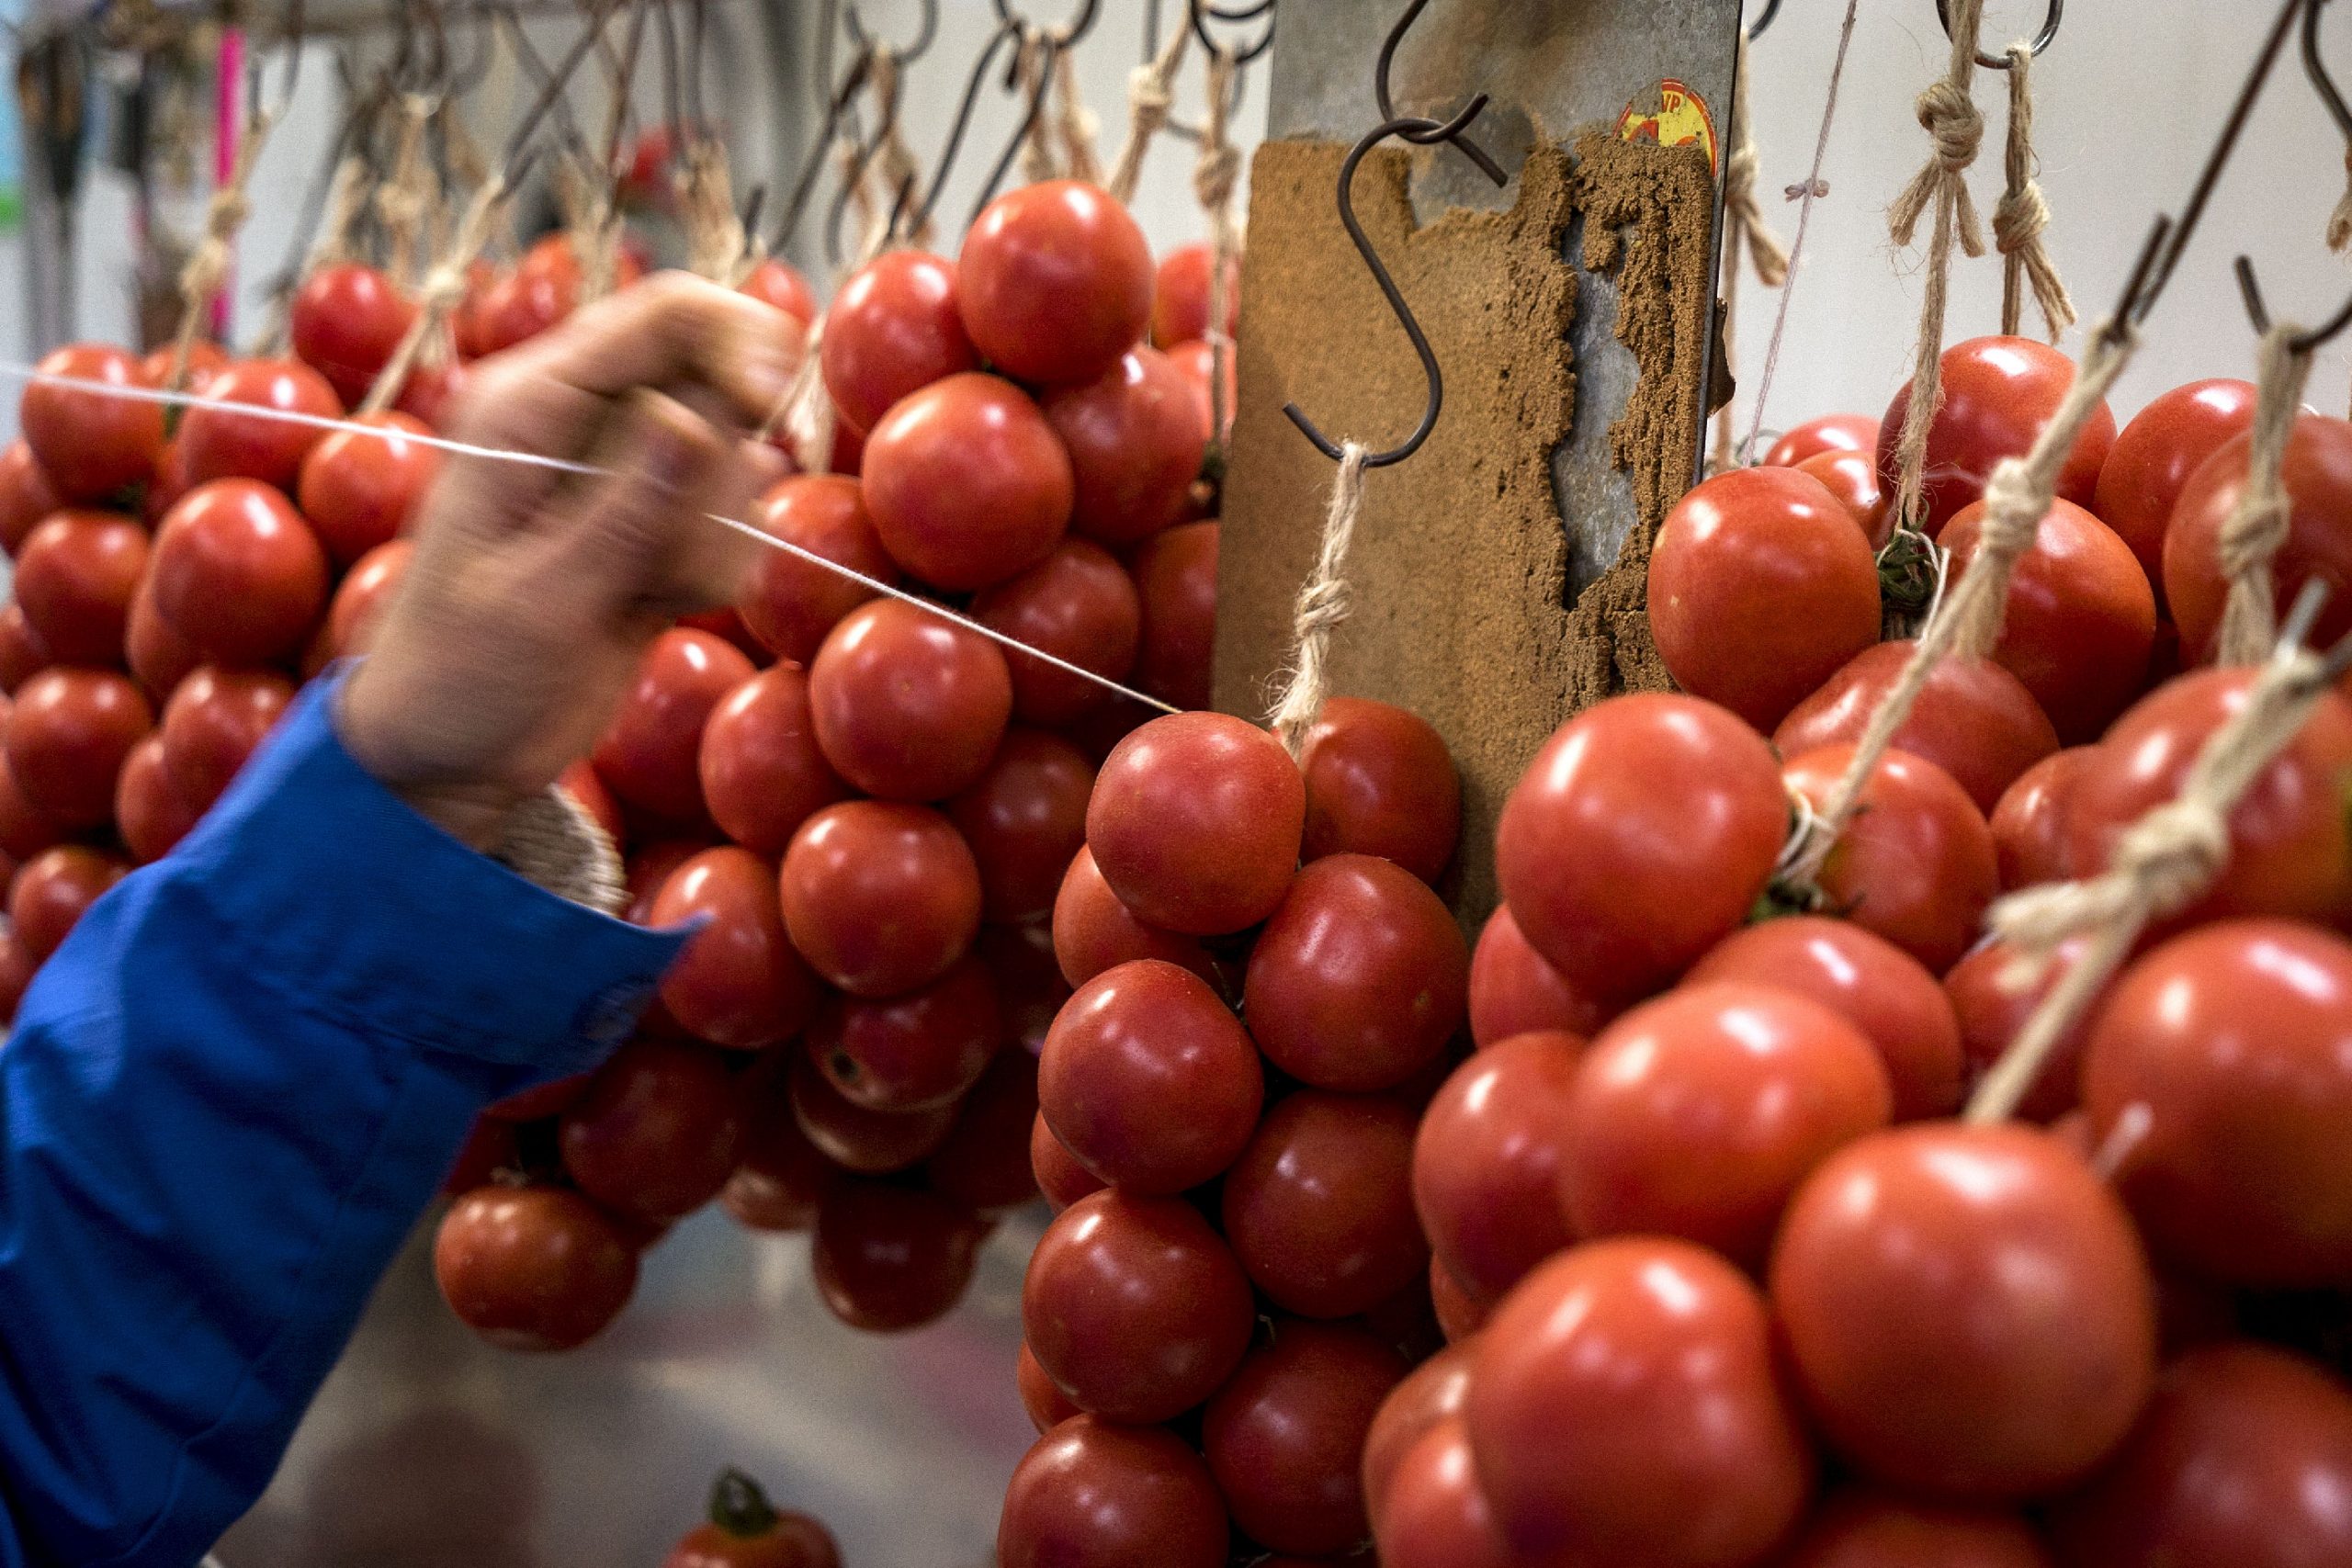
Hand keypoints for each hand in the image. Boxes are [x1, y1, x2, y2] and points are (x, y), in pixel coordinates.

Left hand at [339, 273, 795, 847]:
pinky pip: (728, 519)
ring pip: (735, 458)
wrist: (447, 753)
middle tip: (693, 546)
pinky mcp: (654, 526)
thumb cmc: (462, 673)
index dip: (739, 346)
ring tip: (652, 592)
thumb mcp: (541, 598)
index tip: (769, 414)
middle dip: (732, 461)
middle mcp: (582, 421)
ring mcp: (622, 474)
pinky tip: (658, 608)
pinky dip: (716, 566)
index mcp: (530, 403)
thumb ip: (624, 507)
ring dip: (719, 529)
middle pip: (719, 378)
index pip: (668, 315)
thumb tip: (692, 415)